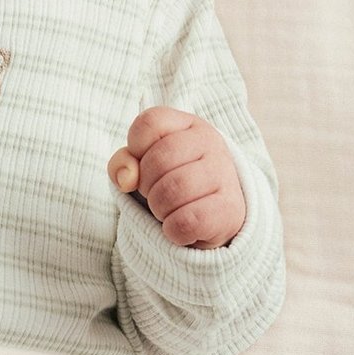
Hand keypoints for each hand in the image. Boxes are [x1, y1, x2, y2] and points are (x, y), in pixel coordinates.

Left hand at [107, 107, 245, 249]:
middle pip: (157, 161)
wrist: (214, 216)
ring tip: (168, 210)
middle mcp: (210, 143)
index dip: (136, 149)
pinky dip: (173, 230)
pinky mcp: (230, 209)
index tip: (145, 165)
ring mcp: (224, 174)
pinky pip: (186, 222)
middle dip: (146, 186)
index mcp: (188, 125)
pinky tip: (180, 226)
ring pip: (171, 192)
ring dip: (159, 209)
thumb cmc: (171, 183)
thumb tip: (126, 179)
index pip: (149, 124)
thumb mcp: (144, 165)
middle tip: (157, 193)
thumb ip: (123, 163)